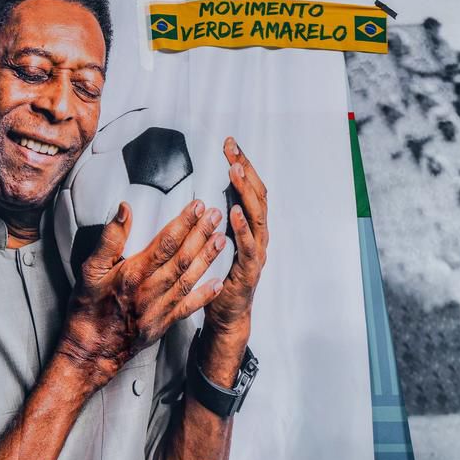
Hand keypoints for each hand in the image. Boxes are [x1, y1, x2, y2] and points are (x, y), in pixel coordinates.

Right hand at [58, 200, 226, 389]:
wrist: (90, 350)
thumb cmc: (88, 309)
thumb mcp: (89, 270)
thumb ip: (110, 239)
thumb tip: (124, 210)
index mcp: (133, 274)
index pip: (166, 242)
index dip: (184, 222)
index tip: (198, 207)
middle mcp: (150, 291)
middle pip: (182, 258)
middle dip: (202, 234)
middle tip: (216, 216)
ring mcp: (159, 309)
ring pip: (189, 279)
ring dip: (207, 258)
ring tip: (222, 240)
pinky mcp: (163, 325)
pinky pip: (189, 308)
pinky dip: (205, 296)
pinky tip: (218, 283)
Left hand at [204, 137, 268, 335]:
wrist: (227, 316)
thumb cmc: (221, 276)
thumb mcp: (217, 241)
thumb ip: (215, 217)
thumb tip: (201, 191)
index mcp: (250, 226)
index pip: (249, 188)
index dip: (242, 165)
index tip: (229, 144)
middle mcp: (258, 234)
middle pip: (257, 195)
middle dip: (246, 170)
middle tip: (233, 149)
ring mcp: (257, 251)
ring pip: (257, 215)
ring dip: (246, 192)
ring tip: (235, 171)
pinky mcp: (250, 269)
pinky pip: (248, 245)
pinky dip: (243, 227)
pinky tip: (234, 211)